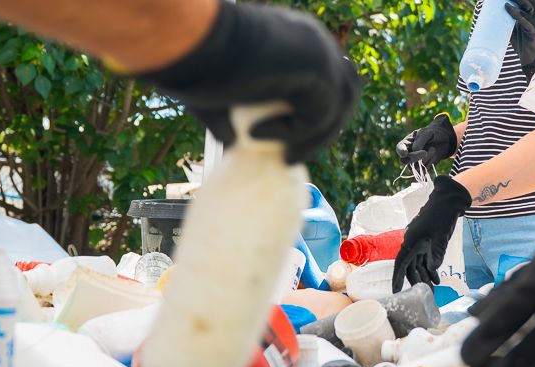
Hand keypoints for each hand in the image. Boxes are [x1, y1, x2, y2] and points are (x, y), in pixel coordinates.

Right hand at [135, 2, 361, 164]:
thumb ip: (230, 115)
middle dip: (321, 131)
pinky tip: (255, 133)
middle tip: (290, 156)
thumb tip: (230, 143)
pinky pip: (319, 116)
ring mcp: (321, 53)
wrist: (192, 40)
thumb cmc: (197, 59)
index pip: (326, 82)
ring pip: (335, 110)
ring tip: (283, 157)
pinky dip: (292, 133)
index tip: (288, 145)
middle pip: (342, 95)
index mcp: (298, 40)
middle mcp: (316, 42)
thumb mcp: (219, 92)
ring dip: (312, 139)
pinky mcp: (319, 70)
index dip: (313, 116)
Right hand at [391, 176, 469, 292]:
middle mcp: (412, 244)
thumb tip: (432, 269)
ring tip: (433, 290)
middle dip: (416, 281)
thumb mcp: (440, 238)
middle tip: (424, 295)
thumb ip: (436, 255)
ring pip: (418, 264)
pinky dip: (431, 268)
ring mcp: (419, 243)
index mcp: (411, 242)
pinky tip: (436, 278)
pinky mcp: (426, 242)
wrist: (447, 201)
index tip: (395, 291)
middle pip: (410, 267)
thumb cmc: (441, 217)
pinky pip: (425, 259)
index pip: (401, 264)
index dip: (397, 278)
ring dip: (425, 276)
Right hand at [399, 113, 456, 166]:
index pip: (399, 148)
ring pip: (414, 167)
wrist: (443, 139)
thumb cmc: (433, 134)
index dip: (400, 151)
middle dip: (414, 157)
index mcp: (406, 143)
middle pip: (405, 160)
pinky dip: (429, 164)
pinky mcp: (423, 168)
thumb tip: (415, 150)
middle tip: (424, 152)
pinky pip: (423, 170)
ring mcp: (415, 162)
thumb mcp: (427, 133)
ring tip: (433, 149)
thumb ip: (420, 141)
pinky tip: (434, 155)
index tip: (405, 153)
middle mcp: (408, 154)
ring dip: (425, 159)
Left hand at [506, 0, 534, 79]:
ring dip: (518, 3)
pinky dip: (519, 16)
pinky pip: (527, 23)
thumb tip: (492, 16)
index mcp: (530, 14)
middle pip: (530, 2)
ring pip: (529, 9)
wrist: (532, 57)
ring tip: (506, 1)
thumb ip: (507, 21)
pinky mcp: (534, 33)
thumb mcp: (513, 29)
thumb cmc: (522, 41)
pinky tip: (511, 11)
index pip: (528, 1)